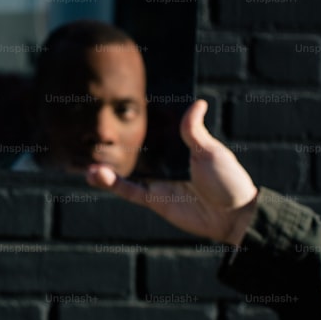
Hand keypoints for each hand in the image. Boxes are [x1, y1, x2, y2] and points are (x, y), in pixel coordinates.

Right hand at [85, 99, 259, 245]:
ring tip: (86, 153)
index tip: (116, 106)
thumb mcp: (211, 151)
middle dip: (114, 142)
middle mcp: (164, 163)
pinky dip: (111, 183)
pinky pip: (128, 189)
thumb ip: (194, 130)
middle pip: (134, 150)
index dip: (136, 122)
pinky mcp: (152, 198)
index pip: (153, 131)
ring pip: (125, 170)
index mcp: (178, 148)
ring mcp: (156, 181)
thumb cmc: (228, 181)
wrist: (235, 217)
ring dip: (105, 164)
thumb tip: (197, 103)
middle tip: (91, 127)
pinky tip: (95, 174)